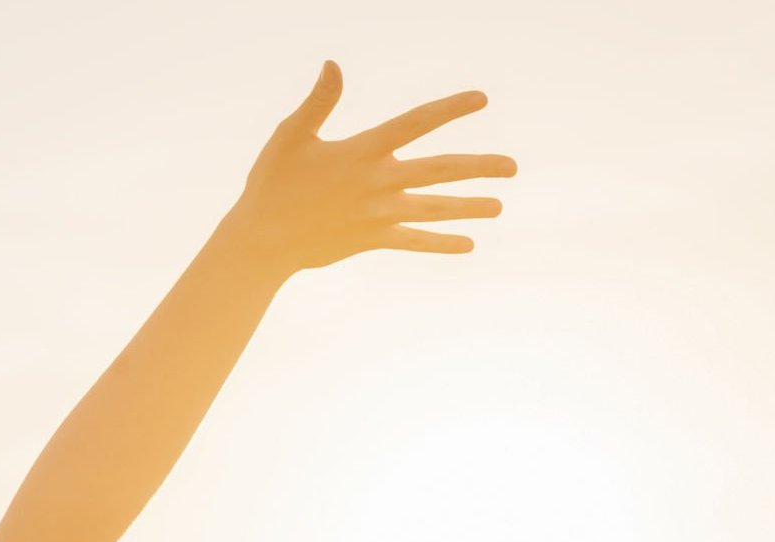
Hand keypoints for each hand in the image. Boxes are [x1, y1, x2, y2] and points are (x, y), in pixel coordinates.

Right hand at [220, 62, 514, 276]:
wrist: (262, 240)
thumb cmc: (272, 183)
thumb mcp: (290, 135)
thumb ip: (319, 101)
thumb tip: (334, 64)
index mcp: (362, 151)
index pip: (415, 123)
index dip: (450, 108)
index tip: (481, 98)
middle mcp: (378, 182)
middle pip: (439, 170)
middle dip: (478, 168)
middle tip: (512, 166)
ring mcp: (378, 214)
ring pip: (434, 208)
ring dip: (469, 207)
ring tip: (499, 206)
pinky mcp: (372, 239)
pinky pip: (414, 242)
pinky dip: (441, 243)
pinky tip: (467, 244)